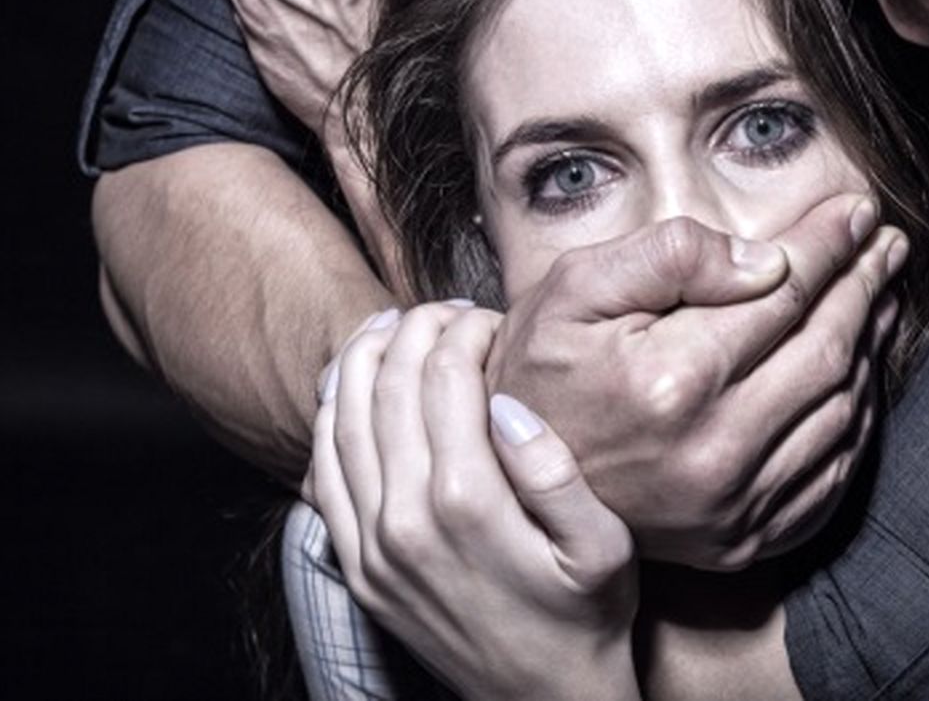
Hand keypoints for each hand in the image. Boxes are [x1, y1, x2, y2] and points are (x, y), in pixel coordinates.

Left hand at [310, 303, 639, 700]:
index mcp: (468, 503)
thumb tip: (507, 403)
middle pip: (390, 383)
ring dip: (366, 355)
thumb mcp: (605, 547)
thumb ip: (556, 471)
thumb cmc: (584, 620)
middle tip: (449, 312)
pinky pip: (320, 467)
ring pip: (343, 416)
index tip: (491, 320)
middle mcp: (404, 518)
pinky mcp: (354, 562)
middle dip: (417, 327)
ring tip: (397, 324)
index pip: (445, 376)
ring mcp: (369, 542)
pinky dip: (331, 411)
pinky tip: (355, 382)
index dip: (465, 330)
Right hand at [487, 193, 906, 569]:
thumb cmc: (538, 370)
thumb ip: (668, 257)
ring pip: (842, 409)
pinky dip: (857, 415)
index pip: (783, 295)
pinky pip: (832, 473)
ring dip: (869, 342)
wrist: (512, 479)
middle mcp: (714, 453)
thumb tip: (766, 262)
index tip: (856, 211)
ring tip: (877, 292)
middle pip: (825, 350)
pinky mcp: (744, 540)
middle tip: (885, 243)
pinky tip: (857, 371)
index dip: (828, 245)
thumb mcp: (573, 289)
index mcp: (672, 381)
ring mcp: (734, 507)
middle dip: (864, 284)